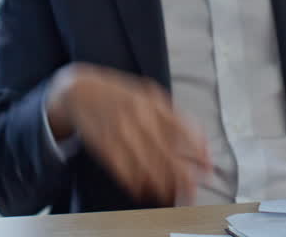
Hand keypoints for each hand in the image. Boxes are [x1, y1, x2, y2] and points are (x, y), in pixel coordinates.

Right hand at [45, 63, 209, 205]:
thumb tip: (199, 144)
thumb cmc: (118, 95)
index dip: (199, 153)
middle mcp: (139, 117)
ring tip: (169, 196)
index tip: (207, 169)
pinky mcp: (104, 144)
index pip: (185, 130)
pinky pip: (124, 170)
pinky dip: (135, 183)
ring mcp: (120, 131)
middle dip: (183, 179)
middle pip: (168, 155)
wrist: (77, 90)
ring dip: (161, 186)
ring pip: (148, 167)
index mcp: (154, 102)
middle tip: (190, 192)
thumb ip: (171, 117)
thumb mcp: (148, 95)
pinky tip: (143, 190)